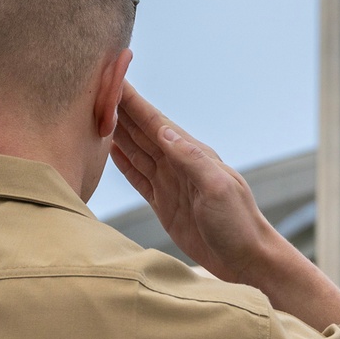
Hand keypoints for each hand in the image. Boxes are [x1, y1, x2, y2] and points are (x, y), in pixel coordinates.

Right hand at [111, 83, 279, 284]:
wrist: (245, 259)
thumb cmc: (238, 222)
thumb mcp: (217, 187)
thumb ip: (190, 159)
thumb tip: (163, 130)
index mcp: (192, 154)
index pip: (156, 122)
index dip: (134, 101)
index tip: (115, 79)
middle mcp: (178, 163)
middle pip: (142, 132)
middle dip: (120, 110)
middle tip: (95, 89)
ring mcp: (170, 182)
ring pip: (136, 151)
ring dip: (117, 132)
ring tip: (95, 114)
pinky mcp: (163, 203)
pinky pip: (138, 177)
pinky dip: (122, 162)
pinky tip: (110, 150)